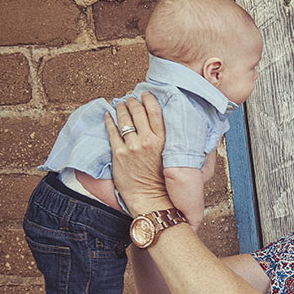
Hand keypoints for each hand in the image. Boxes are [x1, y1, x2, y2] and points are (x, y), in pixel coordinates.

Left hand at [105, 92, 174, 214]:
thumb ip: (175, 144)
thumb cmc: (165, 182)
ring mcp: (132, 147)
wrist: (152, 200)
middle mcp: (148, 141)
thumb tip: (184, 133)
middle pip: (138, 112)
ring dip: (121, 107)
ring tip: (120, 104)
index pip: (155, 112)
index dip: (149, 99)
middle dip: (133, 101)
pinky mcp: (118, 154)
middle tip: (130, 97)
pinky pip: (112, 131)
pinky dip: (109, 120)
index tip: (145, 94)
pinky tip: (108, 115)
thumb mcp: (175, 159)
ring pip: (124, 119)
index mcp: (163, 141)